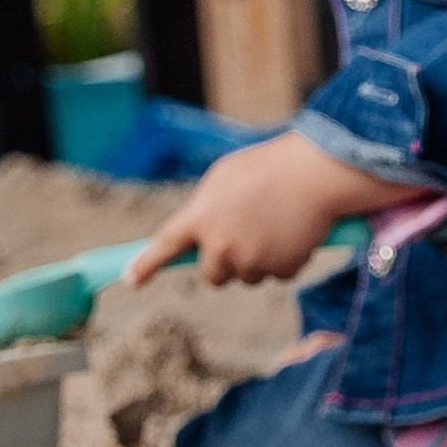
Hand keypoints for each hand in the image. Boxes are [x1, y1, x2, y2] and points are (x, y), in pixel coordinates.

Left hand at [124, 131, 402, 289]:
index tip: (130, 279)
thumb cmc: (270, 167)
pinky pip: (278, 275)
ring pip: (247, 276)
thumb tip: (200, 235)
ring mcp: (250, 260)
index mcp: (201, 217)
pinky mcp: (280, 269)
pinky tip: (295, 231)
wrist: (316, 172)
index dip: (145, 265)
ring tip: (276, 223)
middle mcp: (220, 245)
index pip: (164, 245)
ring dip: (259, 259)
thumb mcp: (225, 178)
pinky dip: (287, 259)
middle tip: (246, 234)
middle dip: (226, 262)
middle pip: (213, 275)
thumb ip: (206, 209)